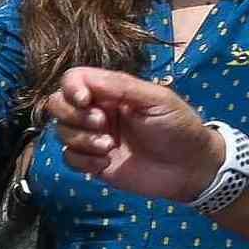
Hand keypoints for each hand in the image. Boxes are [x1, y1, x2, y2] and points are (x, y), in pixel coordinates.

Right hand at [45, 66, 220, 201]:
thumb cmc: (178, 127)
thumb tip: (82, 80)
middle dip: (74, 116)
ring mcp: (93, 138)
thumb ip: (121, 85)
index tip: (84, 100)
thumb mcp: (156, 99)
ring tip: (110, 147)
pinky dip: (83, 160)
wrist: (190, 168)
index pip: (74, 79)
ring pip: (62, 132)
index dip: (71, 88)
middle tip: (102, 125)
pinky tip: (106, 163)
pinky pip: (69, 158)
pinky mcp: (93, 163)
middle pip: (58, 104)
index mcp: (111, 92)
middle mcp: (97, 111)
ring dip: (82, 140)